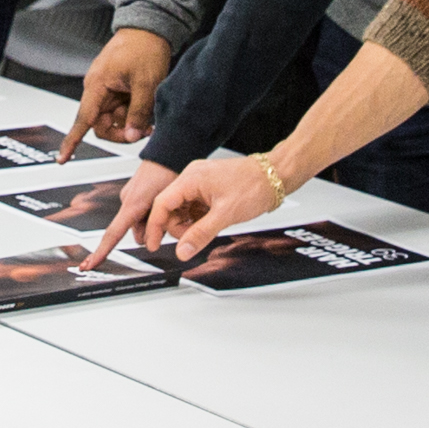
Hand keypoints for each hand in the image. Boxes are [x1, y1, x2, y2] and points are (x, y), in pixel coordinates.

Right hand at [61, 29, 172, 155]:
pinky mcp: (118, 88)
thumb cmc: (144, 48)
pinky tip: (147, 110)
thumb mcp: (146, 83)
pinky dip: (133, 114)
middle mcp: (98, 88)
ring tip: (150, 119)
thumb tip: (132, 136)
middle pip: (101, 124)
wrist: (150, 28)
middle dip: (121, 132)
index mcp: (97, 85)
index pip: (82, 119)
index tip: (62, 158)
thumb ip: (138, 112)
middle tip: (143, 131)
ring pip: (113, 119)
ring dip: (130, 123)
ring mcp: (108, 89)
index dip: (72, 141)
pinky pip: (121, 109)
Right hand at [82, 158, 181, 267]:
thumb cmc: (170, 171)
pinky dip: (153, 214)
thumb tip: (146, 242)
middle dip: (150, 233)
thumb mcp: (167, 203)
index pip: (112, 234)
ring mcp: (130, 197)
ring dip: (154, 223)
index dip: (101, 252)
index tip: (88, 265)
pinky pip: (143, 213)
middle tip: (169, 218)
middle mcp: (126, 201)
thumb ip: (155, 225)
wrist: (171, 151)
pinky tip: (167, 204)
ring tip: (171, 207)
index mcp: (131, 204)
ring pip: (142, 224)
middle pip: (135, 232)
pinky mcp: (136, 195)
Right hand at [138, 155, 281, 258]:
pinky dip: (198, 220)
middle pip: (170, 208)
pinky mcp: (209, 189)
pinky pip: (194, 207)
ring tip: (205, 231)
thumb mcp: (225, 215)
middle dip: (178, 228)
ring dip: (189, 225)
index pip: (162, 204)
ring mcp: (200, 183)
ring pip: (182, 209)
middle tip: (192, 239)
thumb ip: (201, 234)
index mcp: (191, 178)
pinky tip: (210, 224)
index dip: (155, 226)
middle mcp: (192, 178)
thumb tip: (183, 251)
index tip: (153, 244)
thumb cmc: (254, 185)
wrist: (275, 176)